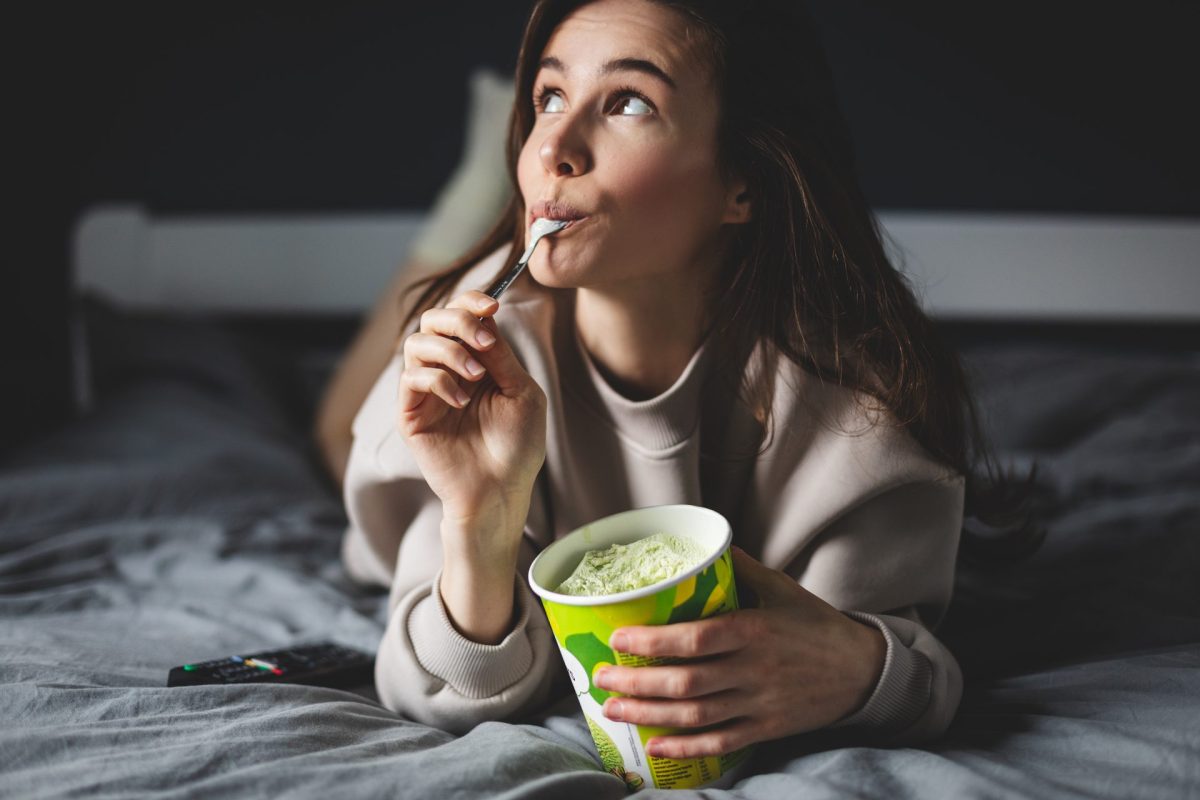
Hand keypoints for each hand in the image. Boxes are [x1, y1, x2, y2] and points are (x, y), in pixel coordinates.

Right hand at [397, 290, 546, 548]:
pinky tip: (461, 401)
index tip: (492, 307)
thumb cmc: (518, 446)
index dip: (472, 301)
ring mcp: (427, 391)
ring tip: (475, 377)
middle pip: (433, 320)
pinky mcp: (411, 414)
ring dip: (449, 351)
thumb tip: (484, 319)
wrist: (501, 490)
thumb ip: (501, 355)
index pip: (462, 315)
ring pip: (417, 343)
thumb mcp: (522, 392)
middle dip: (458, 320)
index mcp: (477, 360)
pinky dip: (438, 380)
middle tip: (483, 341)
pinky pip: (411, 378)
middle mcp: (448, 370)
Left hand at [593, 547, 886, 758]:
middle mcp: (753, 670)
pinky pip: (720, 742)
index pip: (695, 639)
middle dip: (636, 682)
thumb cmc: (817, 625)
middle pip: (685, 682)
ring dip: (649, 714)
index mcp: (754, 630)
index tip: (617, 638)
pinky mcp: (765, 729)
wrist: (864, 671)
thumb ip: (741, 568)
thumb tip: (706, 543)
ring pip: (695, 715)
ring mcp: (758, 704)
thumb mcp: (782, 589)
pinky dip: (685, 747)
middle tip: (600, 678)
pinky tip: (655, 745)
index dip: (652, 641)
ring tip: (613, 708)